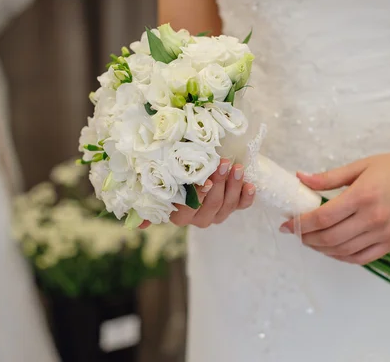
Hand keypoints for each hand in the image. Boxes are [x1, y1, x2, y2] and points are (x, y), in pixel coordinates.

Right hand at [140, 158, 254, 228]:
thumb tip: (139, 226)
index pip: (189, 208)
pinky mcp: (233, 207)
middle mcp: (198, 219)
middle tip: (223, 163)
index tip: (206, 181)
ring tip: (236, 168)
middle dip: (219, 183)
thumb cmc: (175, 170)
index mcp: (179, 214)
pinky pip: (242, 205)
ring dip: (233, 186)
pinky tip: (250, 185)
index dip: (199, 196)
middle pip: (211, 205)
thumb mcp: (161, 181)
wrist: (197, 165)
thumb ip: (150, 197)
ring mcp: (217, 214)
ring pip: (227, 205)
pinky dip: (247, 196)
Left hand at [280, 153, 389, 264]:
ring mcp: (384, 234)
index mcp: (362, 196)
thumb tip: (301, 178)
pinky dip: (342, 257)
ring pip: (343, 251)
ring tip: (310, 241)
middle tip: (296, 233)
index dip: (301, 223)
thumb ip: (328, 177)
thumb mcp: (360, 166)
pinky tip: (332, 250)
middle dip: (307, 238)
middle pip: (330, 238)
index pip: (323, 217)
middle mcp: (372, 218)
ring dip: (321, 249)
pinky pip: (362, 258)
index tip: (287, 224)